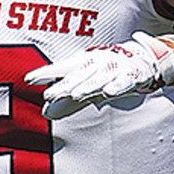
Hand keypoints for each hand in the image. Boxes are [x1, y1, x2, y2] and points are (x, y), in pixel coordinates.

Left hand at [24, 32, 173, 119]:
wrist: (144, 59)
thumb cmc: (109, 72)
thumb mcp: (87, 84)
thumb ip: (67, 100)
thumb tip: (45, 114)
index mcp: (84, 63)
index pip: (62, 68)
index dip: (46, 72)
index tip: (28, 79)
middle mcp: (97, 62)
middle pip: (78, 74)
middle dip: (64, 84)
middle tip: (48, 93)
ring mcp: (115, 67)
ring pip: (99, 77)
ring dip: (87, 85)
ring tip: (75, 94)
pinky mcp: (133, 74)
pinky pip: (125, 80)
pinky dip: (118, 85)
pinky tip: (110, 92)